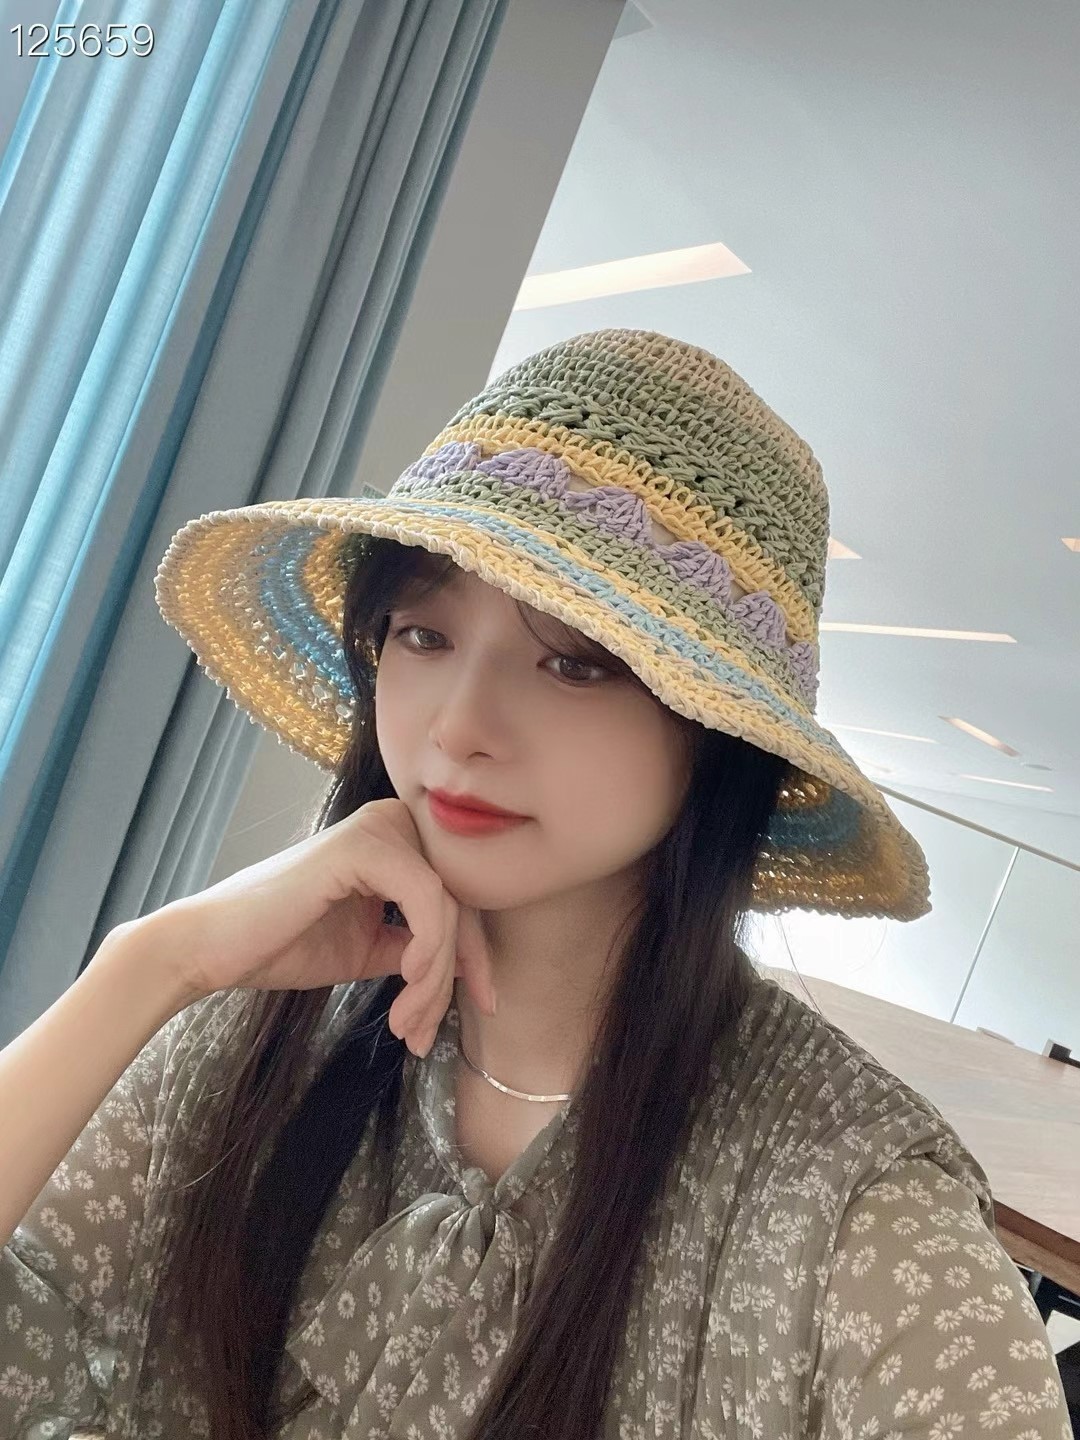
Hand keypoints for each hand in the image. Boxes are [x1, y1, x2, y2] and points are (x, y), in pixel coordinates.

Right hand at [129, 799, 495, 1056]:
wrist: (213, 950)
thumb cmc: (283, 945)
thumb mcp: (371, 947)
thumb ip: (418, 945)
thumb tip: (469, 964)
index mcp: (396, 840)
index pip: (460, 896)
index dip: (476, 955)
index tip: (482, 1005)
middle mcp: (393, 821)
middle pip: (461, 901)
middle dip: (457, 974)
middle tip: (431, 1033)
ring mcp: (379, 827)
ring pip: (448, 907)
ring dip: (434, 979)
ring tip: (408, 1025)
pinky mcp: (363, 845)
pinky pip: (427, 899)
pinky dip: (429, 948)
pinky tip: (408, 984)